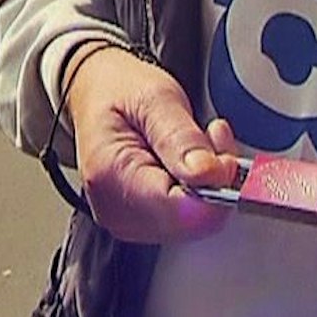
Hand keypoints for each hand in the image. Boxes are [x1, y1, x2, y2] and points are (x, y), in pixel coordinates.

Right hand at [64, 46, 240, 241]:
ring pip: (194, 224)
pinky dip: (199, 193)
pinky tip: (188, 165)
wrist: (96, 93)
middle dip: (214, 181)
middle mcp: (115, 209)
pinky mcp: (140, 223)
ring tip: (195, 146)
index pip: (182, 212)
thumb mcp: (156, 96)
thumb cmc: (119, 91)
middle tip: (210, 137)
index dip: (216, 185)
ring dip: (209, 186)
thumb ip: (182, 138)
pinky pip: (185, 221)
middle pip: (192, 222)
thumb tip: (209, 176)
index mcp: (112, 176)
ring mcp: (126, 221)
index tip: (220, 147)